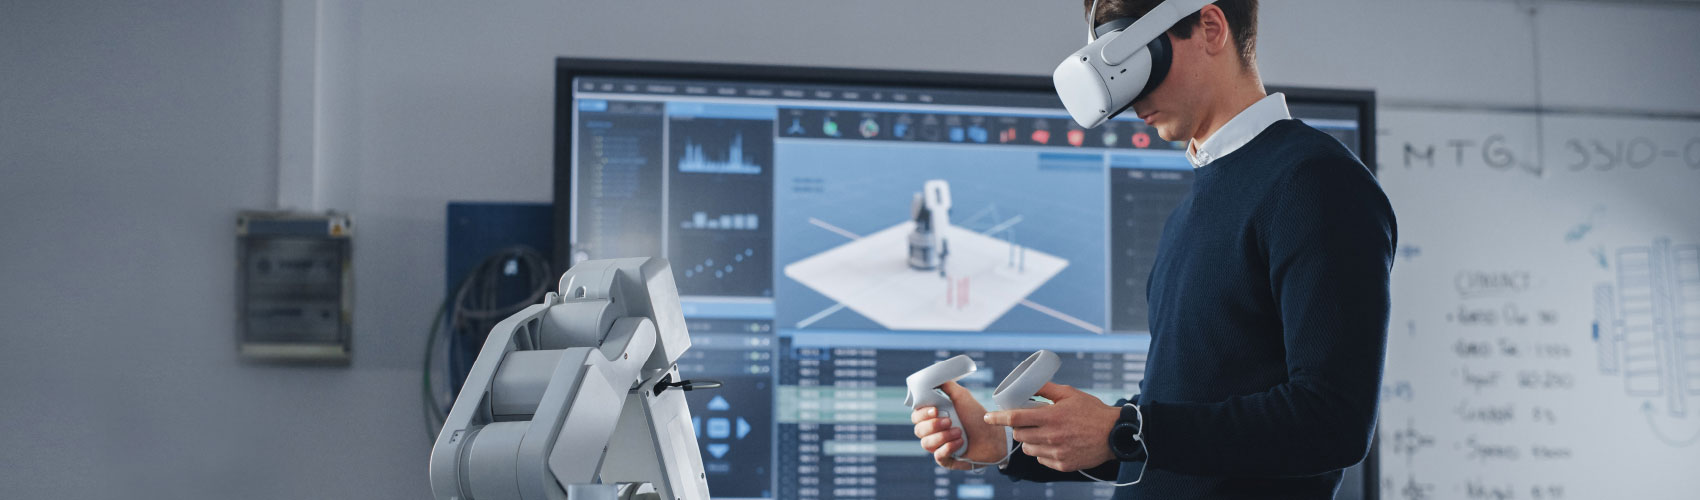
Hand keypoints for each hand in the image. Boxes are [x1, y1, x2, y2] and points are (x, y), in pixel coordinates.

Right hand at [910, 381, 1007, 469]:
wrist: (994, 436)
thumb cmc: (977, 416)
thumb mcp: (962, 396)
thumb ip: (946, 385)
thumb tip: (932, 377)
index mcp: (933, 417)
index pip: (916, 416)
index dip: (922, 414)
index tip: (935, 410)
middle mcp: (933, 432)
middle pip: (918, 430)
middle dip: (933, 425)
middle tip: (950, 421)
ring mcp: (939, 446)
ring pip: (926, 444)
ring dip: (943, 437)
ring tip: (959, 432)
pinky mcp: (946, 459)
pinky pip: (938, 456)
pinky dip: (948, 448)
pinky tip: (960, 443)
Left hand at [983, 382, 1120, 471]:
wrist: (1114, 434)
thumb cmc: (1092, 411)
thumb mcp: (1070, 394)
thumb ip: (1046, 388)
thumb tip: (1027, 383)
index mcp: (1051, 417)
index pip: (1015, 418)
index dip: (997, 418)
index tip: (987, 417)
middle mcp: (1051, 437)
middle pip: (1019, 435)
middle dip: (1019, 427)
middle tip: (1027, 421)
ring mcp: (1057, 453)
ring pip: (1028, 449)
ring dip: (1029, 440)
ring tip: (1042, 432)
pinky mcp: (1063, 465)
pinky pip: (1041, 459)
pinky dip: (1042, 452)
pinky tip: (1053, 444)